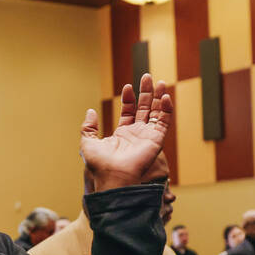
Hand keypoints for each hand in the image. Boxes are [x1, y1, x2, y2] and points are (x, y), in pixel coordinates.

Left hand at [80, 73, 172, 191]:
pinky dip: (166, 109)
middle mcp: (136, 135)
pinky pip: (164, 122)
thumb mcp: (88, 143)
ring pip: (156, 113)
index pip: (129, 112)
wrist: (113, 177)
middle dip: (146, 93)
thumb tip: (90, 111)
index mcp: (122, 135)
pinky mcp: (157, 140)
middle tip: (147, 77)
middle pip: (144, 109)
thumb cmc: (100, 165)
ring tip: (160, 81)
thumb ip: (89, 127)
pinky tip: (165, 96)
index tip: (127, 87)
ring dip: (158, 97)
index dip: (129, 99)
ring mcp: (148, 137)